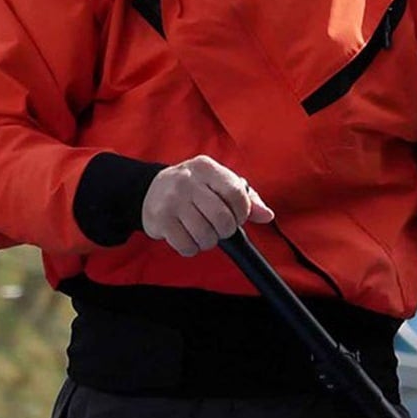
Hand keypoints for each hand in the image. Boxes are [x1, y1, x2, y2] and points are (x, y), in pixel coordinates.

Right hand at [140, 155, 273, 257]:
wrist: (150, 190)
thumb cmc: (193, 188)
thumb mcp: (218, 183)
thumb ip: (246, 197)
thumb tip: (267, 216)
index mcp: (206, 168)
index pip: (236, 193)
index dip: (242, 212)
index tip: (237, 217)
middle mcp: (187, 182)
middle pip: (222, 218)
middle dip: (225, 230)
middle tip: (219, 229)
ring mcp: (172, 201)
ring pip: (205, 235)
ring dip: (208, 242)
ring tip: (203, 234)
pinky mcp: (160, 220)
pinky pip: (186, 246)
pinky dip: (192, 248)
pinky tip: (188, 238)